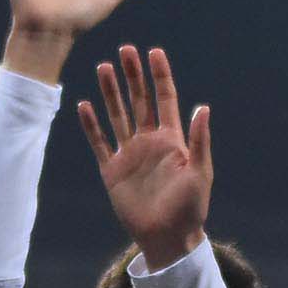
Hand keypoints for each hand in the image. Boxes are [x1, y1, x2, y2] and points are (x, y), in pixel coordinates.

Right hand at [78, 45, 213, 268]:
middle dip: (133, 75)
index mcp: (172, 140)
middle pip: (139, 101)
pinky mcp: (112, 170)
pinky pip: (99, 143)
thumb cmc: (190, 208)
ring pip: (117, 115)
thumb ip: (199, 140)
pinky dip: (91, 125)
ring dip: (110, 92)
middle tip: (125, 50)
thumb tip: (203, 107)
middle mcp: (149, 142)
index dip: (160, 76)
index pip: (165, 99)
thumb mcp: (200, 173)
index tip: (154, 52)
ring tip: (103, 67)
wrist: (167, 238)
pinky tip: (84, 105)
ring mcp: (129, 154)